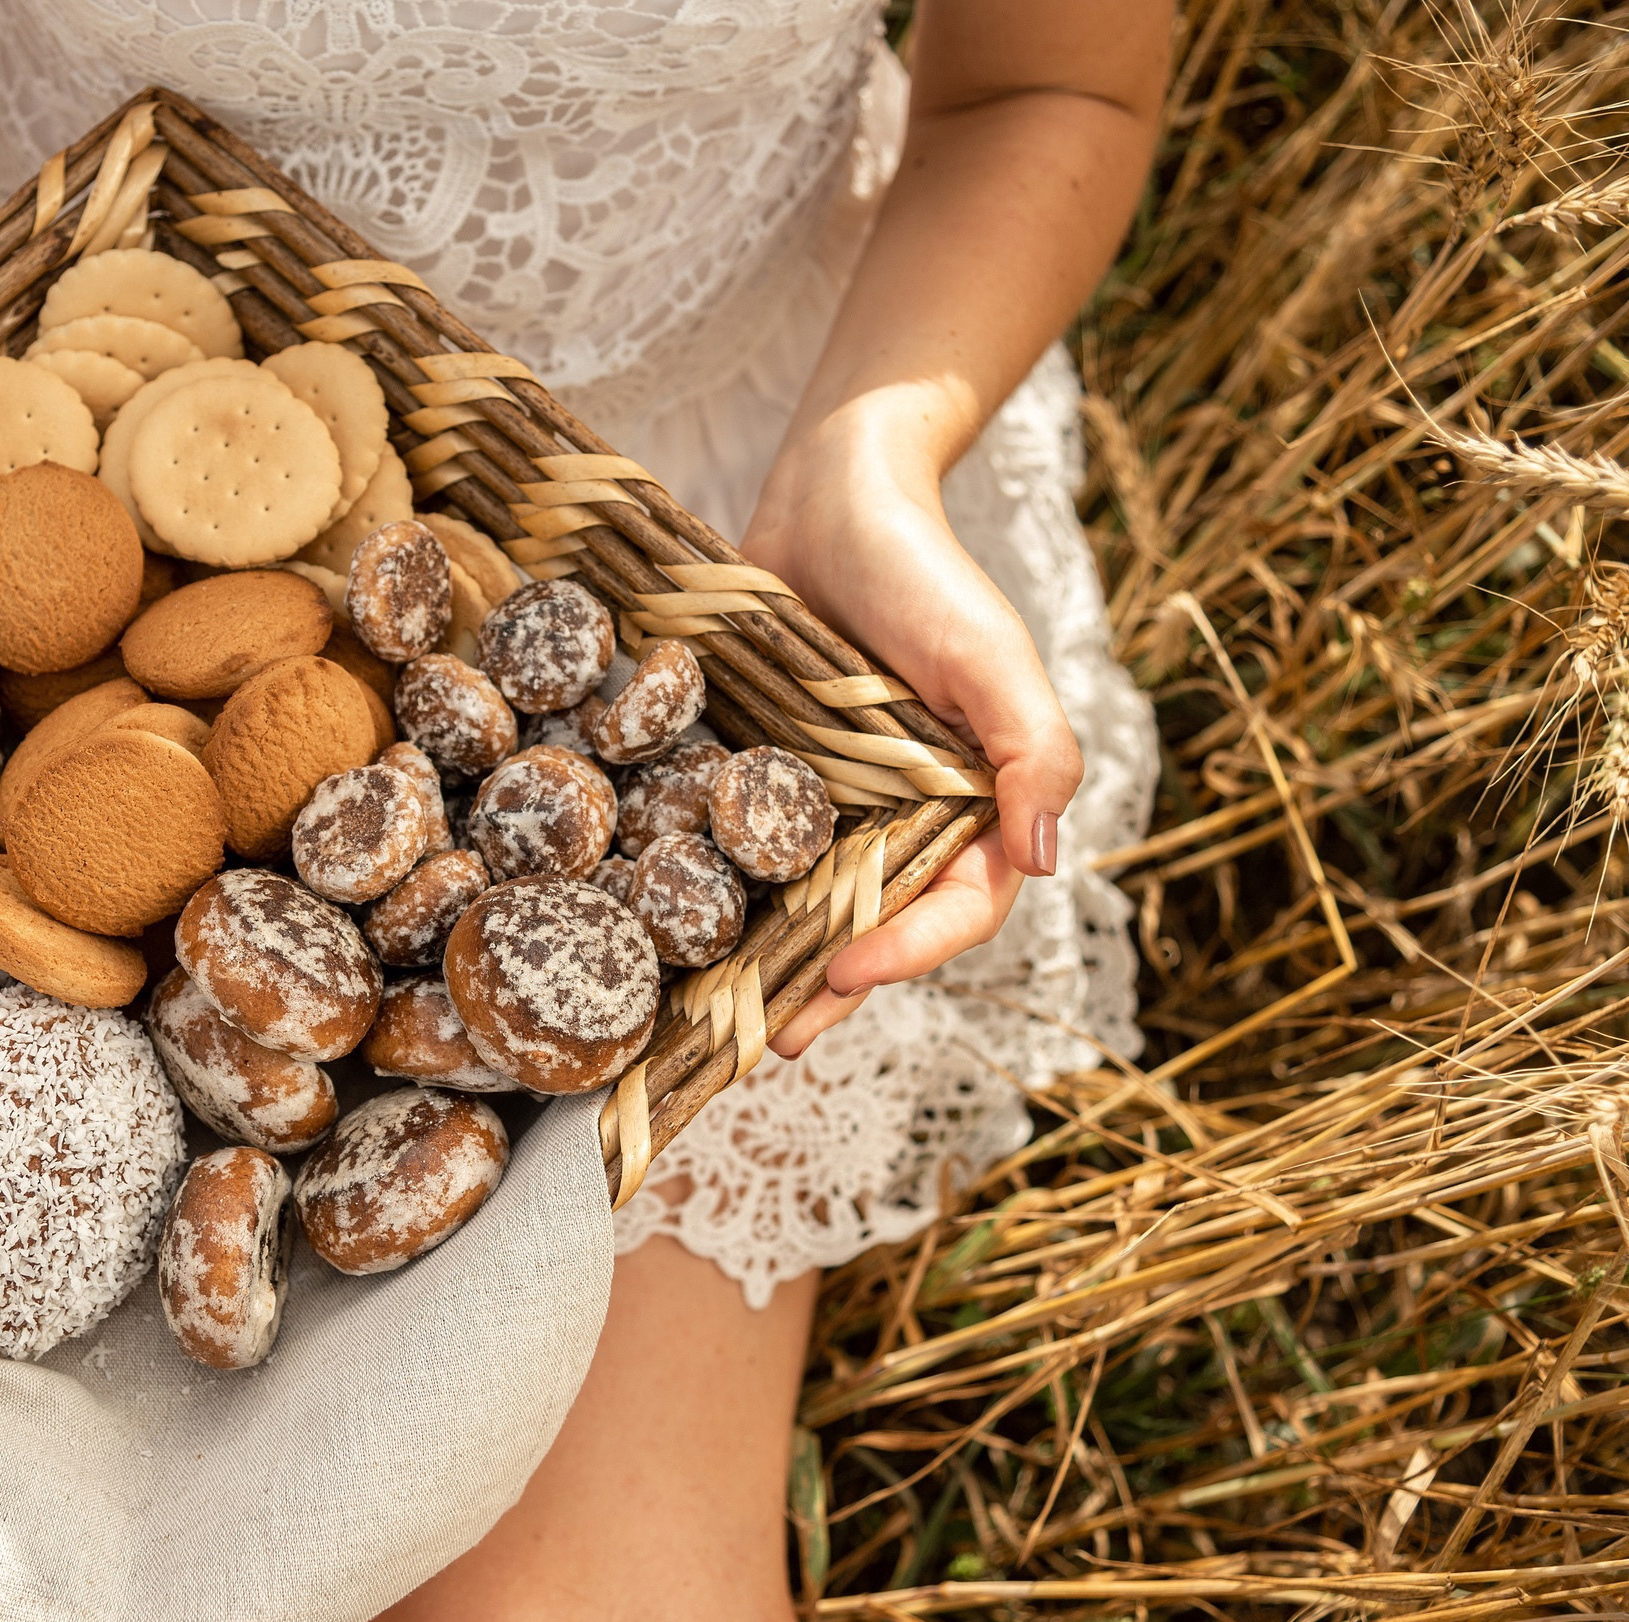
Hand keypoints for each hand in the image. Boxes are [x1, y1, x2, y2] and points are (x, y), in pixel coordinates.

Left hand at [738, 395, 1083, 1057]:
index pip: (958, 906)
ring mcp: (828, 798)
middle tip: (771, 1041)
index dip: (911, 949)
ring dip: (766, 962)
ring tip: (716, 1018)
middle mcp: (902, 815)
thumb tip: (1042, 858)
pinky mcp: (760, 771)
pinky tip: (666, 925)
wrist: (834, 494)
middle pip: (874, 924)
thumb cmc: (924, 570)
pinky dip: (713, 889)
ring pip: (803, 901)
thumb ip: (1030, 749)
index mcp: (972, 802)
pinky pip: (739, 845)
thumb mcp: (990, 654)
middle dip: (826, 986)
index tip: (851, 969)